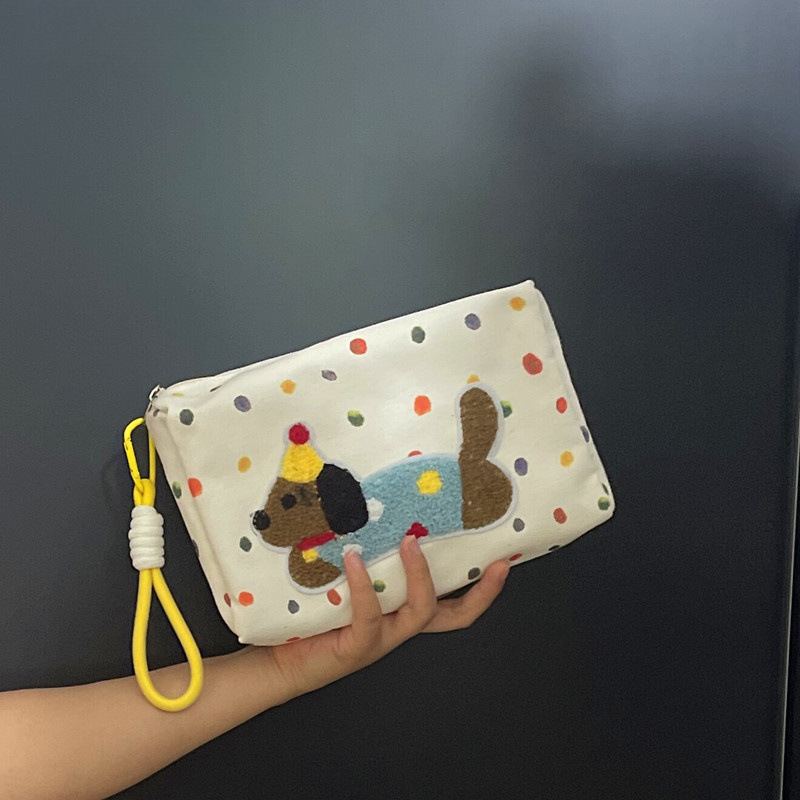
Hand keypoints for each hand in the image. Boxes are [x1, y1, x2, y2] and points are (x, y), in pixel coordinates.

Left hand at [263, 534, 510, 696]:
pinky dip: (364, 583)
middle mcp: (400, 627)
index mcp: (403, 613)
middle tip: (494, 560)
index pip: (454, 607)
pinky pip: (370, 614)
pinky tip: (353, 558)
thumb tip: (374, 506)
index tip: (504, 559)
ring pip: (420, 612)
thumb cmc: (315, 615)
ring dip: (419, 574)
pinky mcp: (357, 647)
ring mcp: (382, 639)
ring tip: (410, 540)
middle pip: (455, 617)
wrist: (281, 660)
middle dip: (480, 592)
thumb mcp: (347, 581)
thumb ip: (366, 557)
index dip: (483, 590)